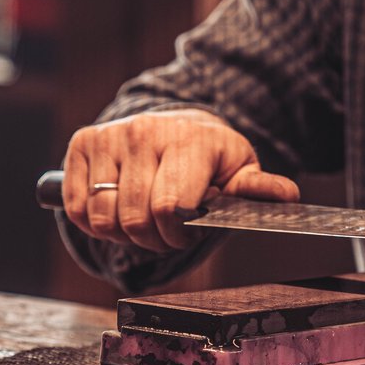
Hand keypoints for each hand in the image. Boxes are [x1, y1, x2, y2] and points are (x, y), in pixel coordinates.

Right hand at [62, 110, 298, 252]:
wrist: (175, 124)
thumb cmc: (210, 158)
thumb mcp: (240, 171)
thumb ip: (258, 189)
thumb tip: (288, 197)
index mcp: (188, 140)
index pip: (168, 208)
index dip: (175, 235)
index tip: (185, 233)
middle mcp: (145, 131)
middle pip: (133, 220)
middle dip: (151, 240)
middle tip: (165, 232)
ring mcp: (109, 135)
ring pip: (101, 218)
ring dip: (121, 235)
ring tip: (142, 221)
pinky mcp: (83, 143)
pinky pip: (76, 208)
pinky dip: (93, 223)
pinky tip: (117, 211)